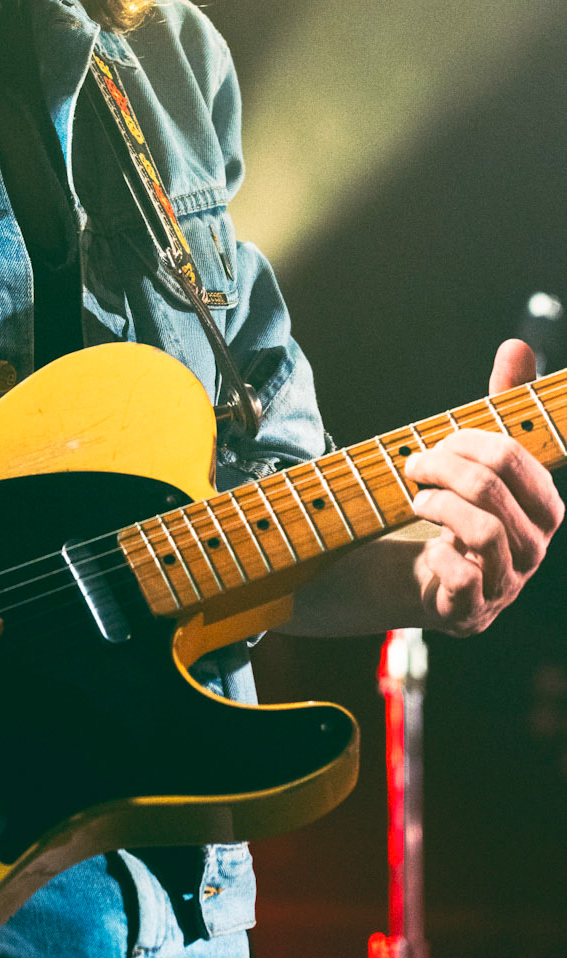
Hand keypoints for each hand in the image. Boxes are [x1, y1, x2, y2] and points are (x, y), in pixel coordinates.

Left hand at [404, 338, 563, 634]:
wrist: (419, 574)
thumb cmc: (457, 507)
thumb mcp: (478, 455)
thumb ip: (503, 405)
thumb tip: (518, 345)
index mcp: (543, 507)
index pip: (518, 458)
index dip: (471, 440)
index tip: (441, 437)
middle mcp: (534, 548)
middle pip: (492, 488)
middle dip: (441, 465)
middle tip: (413, 464)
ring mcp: (506, 584)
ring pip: (482, 531)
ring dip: (435, 504)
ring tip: (415, 498)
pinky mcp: (472, 613)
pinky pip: (464, 581)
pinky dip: (439, 557)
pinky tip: (427, 546)